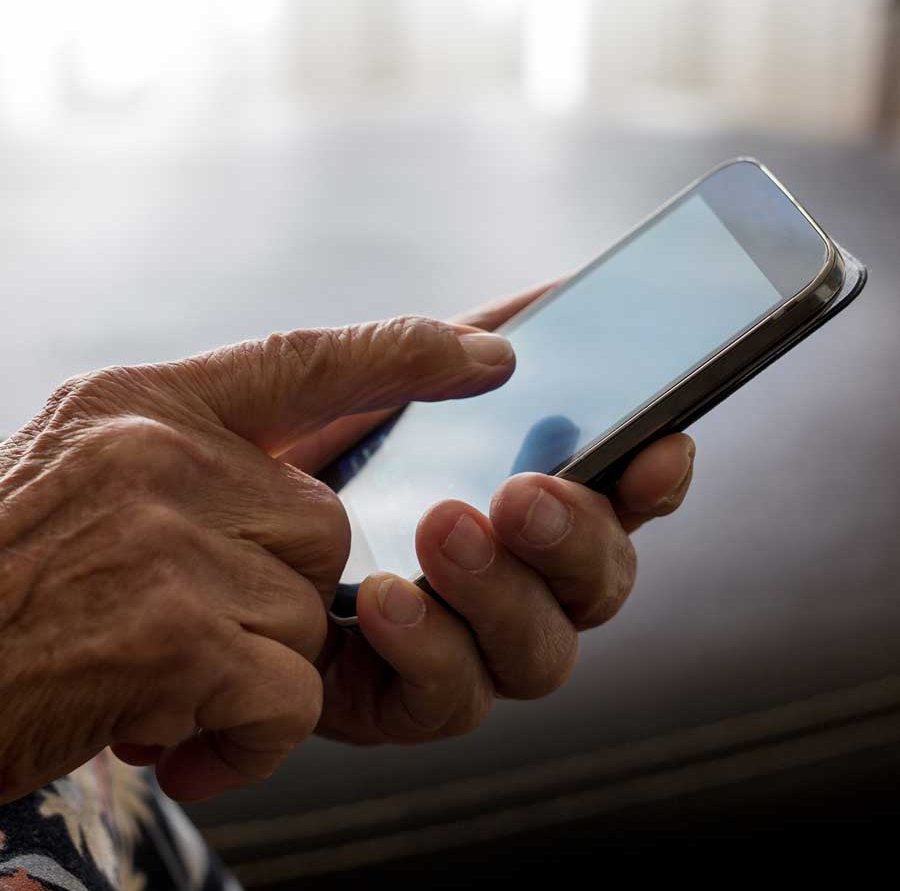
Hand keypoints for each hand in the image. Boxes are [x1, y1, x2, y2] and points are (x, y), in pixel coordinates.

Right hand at [0, 316, 515, 801]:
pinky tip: (167, 732)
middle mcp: (161, 454)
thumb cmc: (9, 581)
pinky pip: (289, 690)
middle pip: (323, 527)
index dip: (408, 350)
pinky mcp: (176, 632)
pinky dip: (245, 733)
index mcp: (147, 406)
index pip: (308, 359)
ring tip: (153, 675)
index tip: (494, 350)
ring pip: (309, 613)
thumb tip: (318, 487)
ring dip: (250, 665)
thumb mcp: (95, 480)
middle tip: (178, 622)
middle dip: (272, 591)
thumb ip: (207, 465)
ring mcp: (168, 538)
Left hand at [288, 287, 695, 744]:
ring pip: (541, 656)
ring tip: (447, 529)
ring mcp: (463, 649)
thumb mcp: (346, 385)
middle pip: (598, 587)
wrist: (187, 521)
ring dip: (504, 595)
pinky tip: (384, 599)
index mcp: (518, 506)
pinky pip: (448, 700)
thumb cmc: (282, 453)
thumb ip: (431, 351)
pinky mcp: (401, 701)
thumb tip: (517, 328)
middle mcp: (511, 585)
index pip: (618, 502)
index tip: (660, 443)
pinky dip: (429, 648)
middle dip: (577, 541)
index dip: (652, 479)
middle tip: (523, 494)